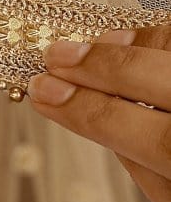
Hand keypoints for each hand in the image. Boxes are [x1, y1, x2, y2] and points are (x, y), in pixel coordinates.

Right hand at [27, 27, 170, 201]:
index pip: (132, 130)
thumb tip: (90, 109)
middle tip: (56, 56)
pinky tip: (141, 44)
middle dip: (99, 65)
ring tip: (97, 44)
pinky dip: (165, 39)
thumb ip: (138, 162)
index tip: (44, 92)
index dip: (82, 106)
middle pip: (157, 80)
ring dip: (135, 43)